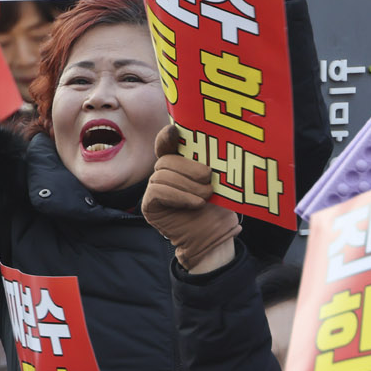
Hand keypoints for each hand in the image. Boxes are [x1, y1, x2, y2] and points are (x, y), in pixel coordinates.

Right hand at [141, 123, 241, 271]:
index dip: (167, 136)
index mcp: (179, 164)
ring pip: (162, 175)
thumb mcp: (220, 181)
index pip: (167, 144)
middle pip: (166, 159)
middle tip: (209, 181)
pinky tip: (195, 203)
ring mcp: (154, 190)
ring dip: (188, 186)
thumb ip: (210, 162)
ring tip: (205, 198)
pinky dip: (178, 196)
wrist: (214, 239)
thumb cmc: (219, 209)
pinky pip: (157, 191)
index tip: (174, 130)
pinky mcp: (149, 206)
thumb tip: (217, 142)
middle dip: (189, 168)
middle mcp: (163, 174)